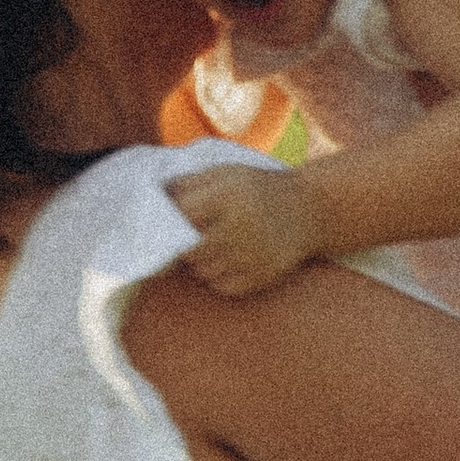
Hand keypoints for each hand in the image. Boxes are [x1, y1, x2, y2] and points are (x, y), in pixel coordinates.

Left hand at [165, 162, 324, 297]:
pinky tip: (228, 261)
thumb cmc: (258, 188)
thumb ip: (186, 183)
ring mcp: (253, 255)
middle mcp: (241, 226)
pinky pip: (223, 287)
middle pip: (189, 251)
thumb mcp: (224, 173)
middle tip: (189, 238)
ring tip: (212, 247)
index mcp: (229, 196)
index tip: (169, 223)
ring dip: (200, 263)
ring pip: (203, 272)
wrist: (309, 208)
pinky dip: (219, 277)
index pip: (181, 217)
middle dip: (184, 246)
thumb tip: (150, 197)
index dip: (170, 222)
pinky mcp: (263, 276)